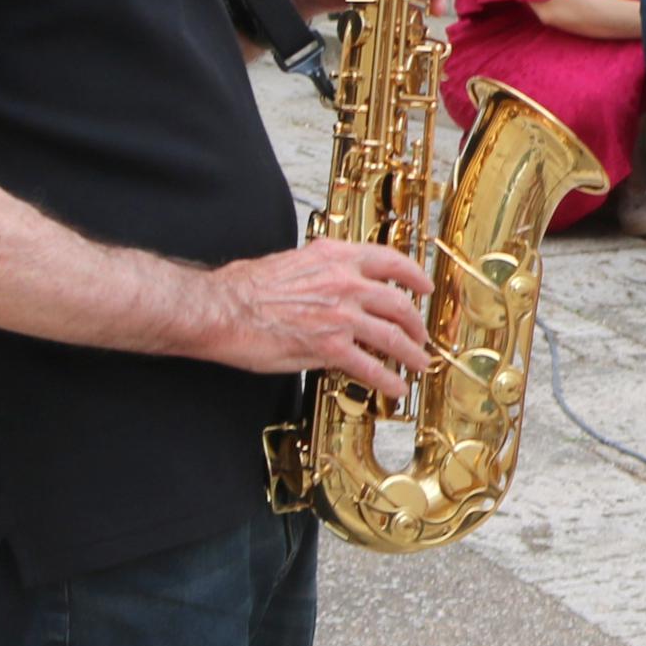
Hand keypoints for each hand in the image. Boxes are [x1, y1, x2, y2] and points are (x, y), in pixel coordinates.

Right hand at [198, 239, 431, 390]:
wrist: (221, 309)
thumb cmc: (245, 288)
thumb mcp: (294, 262)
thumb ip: (323, 269)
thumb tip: (335, 278)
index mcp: (336, 258)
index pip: (390, 261)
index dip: (414, 275)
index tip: (424, 286)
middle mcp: (345, 283)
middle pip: (399, 303)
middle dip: (416, 323)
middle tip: (421, 335)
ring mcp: (340, 315)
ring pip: (392, 336)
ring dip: (410, 353)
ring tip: (418, 364)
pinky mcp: (329, 347)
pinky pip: (370, 366)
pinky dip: (387, 379)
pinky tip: (395, 387)